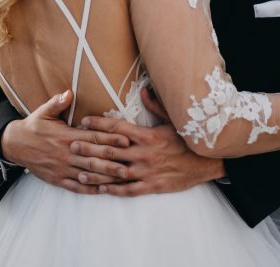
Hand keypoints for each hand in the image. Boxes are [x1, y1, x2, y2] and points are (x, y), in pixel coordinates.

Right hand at [0, 90, 131, 194]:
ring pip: (87, 174)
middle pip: (93, 158)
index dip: (110, 139)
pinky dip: (89, 189)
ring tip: (121, 179)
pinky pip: (75, 186)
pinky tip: (102, 190)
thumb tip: (69, 92)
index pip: (93, 137)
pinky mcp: (56, 179)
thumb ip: (58, 102)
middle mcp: (66, 153)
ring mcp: (62, 168)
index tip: (126, 140)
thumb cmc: (34, 126)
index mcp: (66, 136)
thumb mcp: (43, 111)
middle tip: (130, 165)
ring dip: (105, 177)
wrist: (15, 145)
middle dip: (112, 162)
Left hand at [75, 103, 225, 196]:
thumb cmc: (189, 139)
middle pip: (110, 150)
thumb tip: (144, 89)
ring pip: (115, 172)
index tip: (83, 120)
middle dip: (89, 147)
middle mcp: (143, 153)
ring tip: (79, 170)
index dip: (98, 123)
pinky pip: (128, 189)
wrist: (208, 162)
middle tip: (72, 145)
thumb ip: (156, 105)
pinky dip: (113, 190)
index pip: (117, 126)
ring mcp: (146, 171)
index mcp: (146, 135)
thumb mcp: (174, 119)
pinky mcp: (152, 186)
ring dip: (96, 171)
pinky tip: (100, 188)